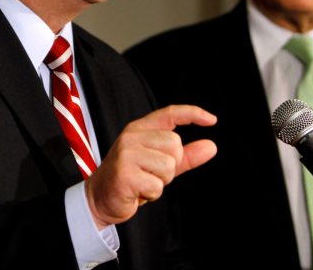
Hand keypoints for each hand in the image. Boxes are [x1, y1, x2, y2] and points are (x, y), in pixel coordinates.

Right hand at [85, 104, 216, 229]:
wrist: (100, 198)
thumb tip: (211, 146)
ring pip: (168, 166)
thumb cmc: (131, 179)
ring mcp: (126, 153)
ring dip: (161, 181)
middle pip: (175, 145)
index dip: (192, 114)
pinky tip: (137, 191)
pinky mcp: (124, 173)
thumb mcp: (160, 164)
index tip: (212, 120)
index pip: (169, 114)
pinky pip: (157, 185)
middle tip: (151, 173)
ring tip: (143, 181)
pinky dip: (151, 193)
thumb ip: (186, 156)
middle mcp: (132, 137)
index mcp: (139, 129)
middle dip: (171, 165)